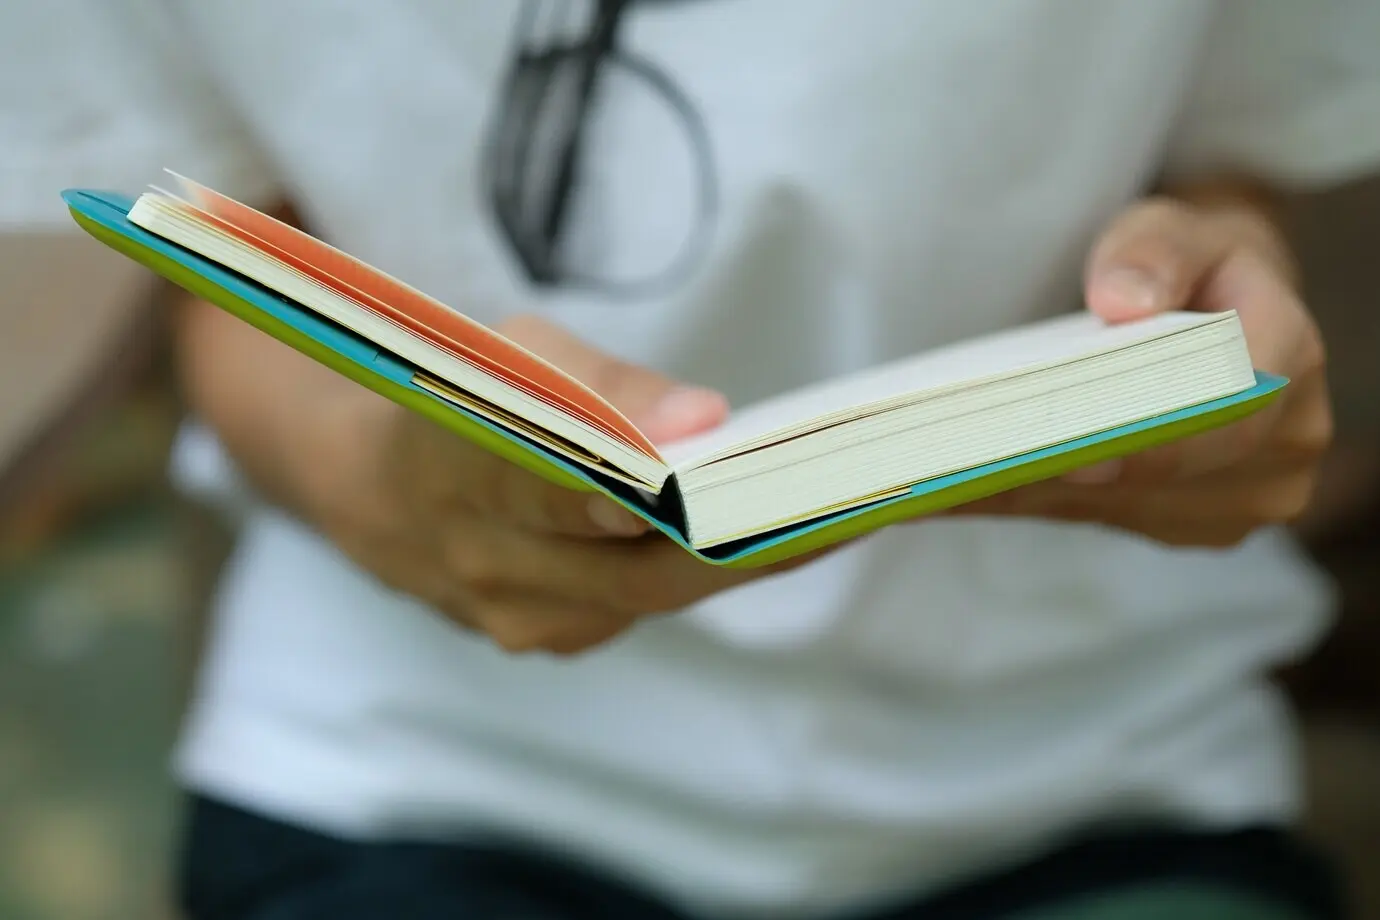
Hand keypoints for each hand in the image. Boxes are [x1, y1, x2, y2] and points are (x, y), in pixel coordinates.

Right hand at [309, 315, 809, 654]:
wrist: (378, 495)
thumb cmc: (462, 395)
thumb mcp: (515, 351)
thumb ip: (606, 383)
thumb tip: (705, 420)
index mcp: (449, 465)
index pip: (537, 482)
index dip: (620, 482)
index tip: (696, 467)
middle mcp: (481, 563)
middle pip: (629, 565)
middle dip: (738, 535)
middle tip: (840, 498)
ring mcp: (515, 618)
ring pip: (652, 595)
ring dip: (745, 555)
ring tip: (839, 508)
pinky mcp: (550, 639)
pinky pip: (645, 607)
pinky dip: (710, 568)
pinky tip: (775, 533)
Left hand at [956, 194, 1332, 546]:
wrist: (1221, 310)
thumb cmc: (1189, 264)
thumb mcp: (1174, 226)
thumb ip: (1152, 251)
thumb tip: (1121, 301)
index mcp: (1291, 359)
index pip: (1229, 410)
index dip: (1154, 441)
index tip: (1076, 459)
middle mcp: (1285, 444)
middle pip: (1166, 474)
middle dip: (1068, 471)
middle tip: (969, 472)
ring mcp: (1243, 497)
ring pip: (1125, 506)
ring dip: (1035, 491)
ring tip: (944, 480)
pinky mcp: (1193, 523)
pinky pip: (1103, 519)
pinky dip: (1032, 498)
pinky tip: (959, 488)